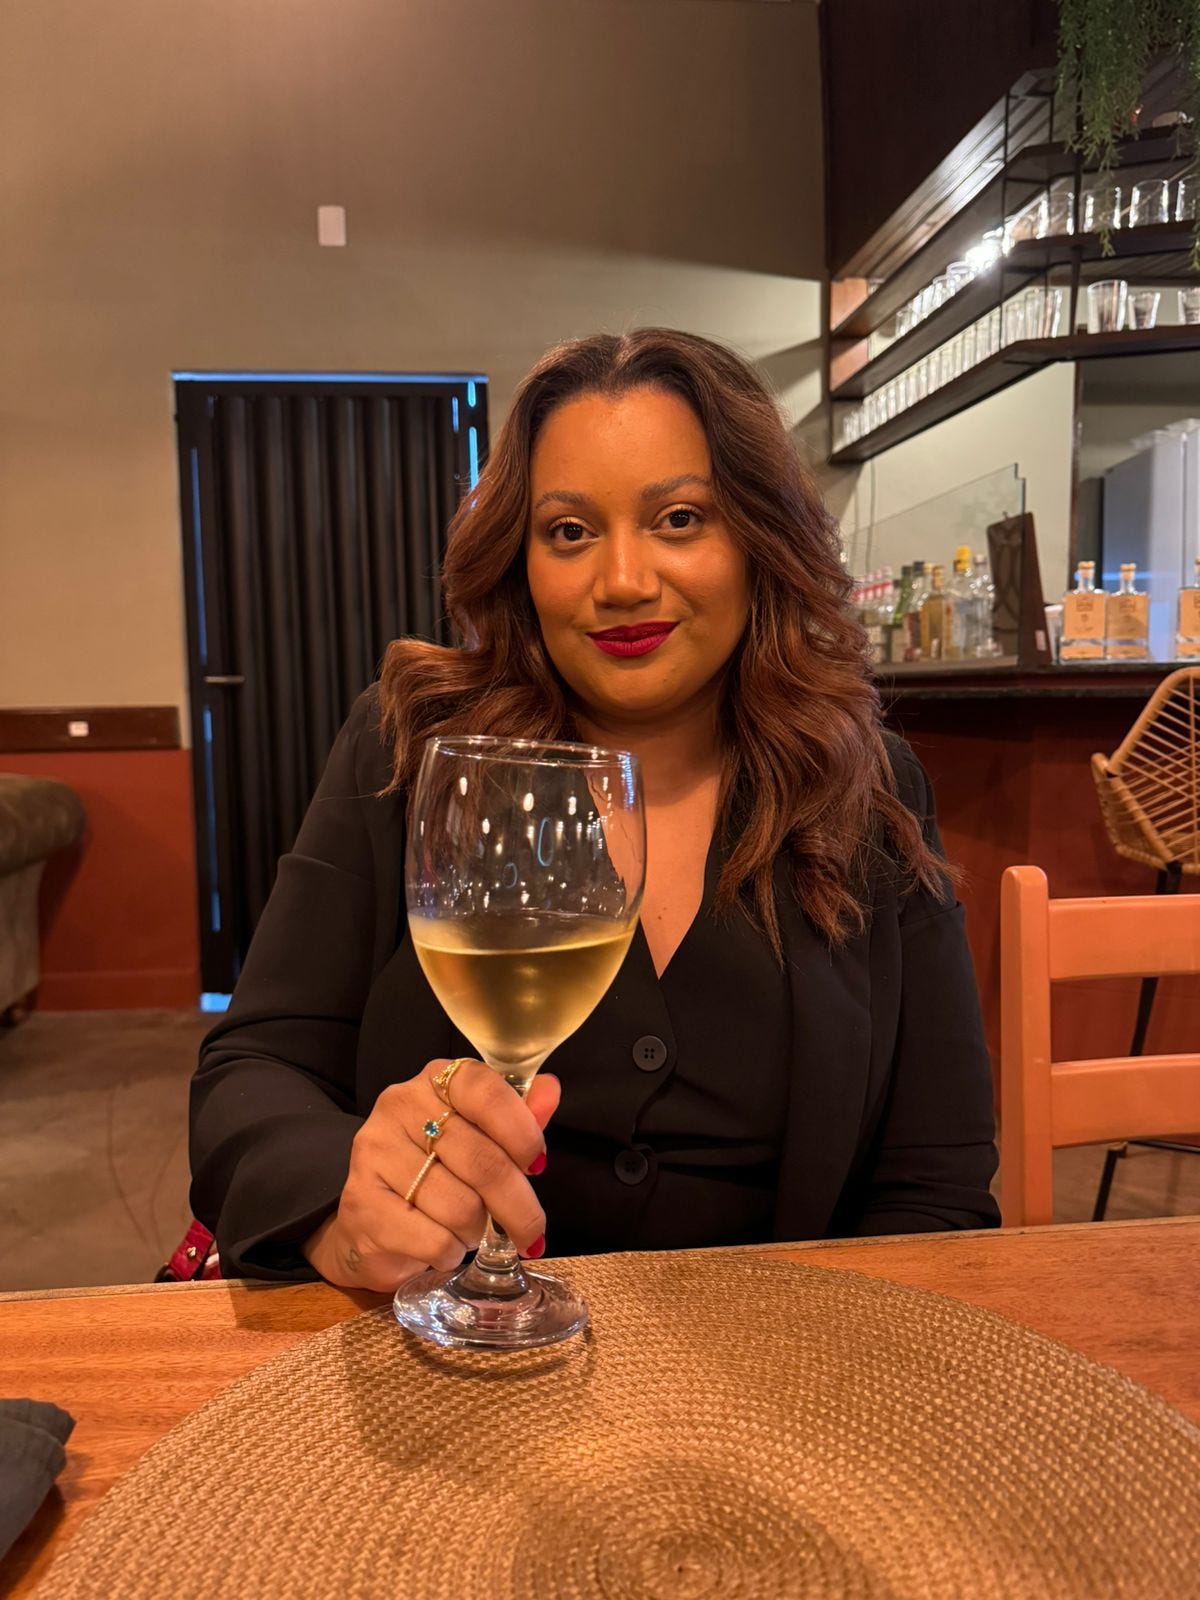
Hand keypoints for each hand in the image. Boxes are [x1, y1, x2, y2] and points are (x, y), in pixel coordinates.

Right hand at [303, 1060, 558, 1291]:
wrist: (370, 1219)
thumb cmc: (437, 1172)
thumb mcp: (482, 1137)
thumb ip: (518, 1116)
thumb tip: (550, 1089)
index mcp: (434, 1081)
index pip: (485, 1091)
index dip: (521, 1131)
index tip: (538, 1164)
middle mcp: (398, 1107)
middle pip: (482, 1160)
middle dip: (518, 1206)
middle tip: (532, 1231)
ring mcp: (374, 1154)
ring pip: (460, 1206)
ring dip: (479, 1231)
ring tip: (472, 1231)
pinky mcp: (362, 1204)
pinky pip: (433, 1239)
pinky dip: (451, 1252)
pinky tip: (444, 1246)